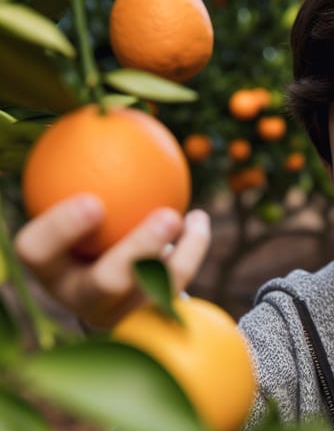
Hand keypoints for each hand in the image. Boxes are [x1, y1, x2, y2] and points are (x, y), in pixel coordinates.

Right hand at [13, 194, 210, 328]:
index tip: (93, 201)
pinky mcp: (153, 319)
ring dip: (181, 254)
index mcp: (51, 269)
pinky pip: (178, 287)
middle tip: (167, 216)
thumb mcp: (77, 210)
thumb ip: (80, 175)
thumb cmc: (90, 234)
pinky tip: (199, 221)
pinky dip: (192, 251)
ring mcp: (121, 314)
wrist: (113, 289)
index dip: (60, 230)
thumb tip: (103, 112)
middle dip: (139, 250)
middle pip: (107, 282)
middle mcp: (81, 298)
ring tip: (191, 218)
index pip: (37, 251)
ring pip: (154, 292)